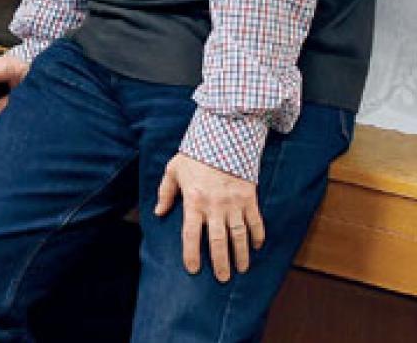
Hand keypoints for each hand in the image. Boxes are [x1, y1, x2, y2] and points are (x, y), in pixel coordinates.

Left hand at [154, 152, 264, 282]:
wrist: (222, 138)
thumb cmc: (194, 156)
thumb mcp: (173, 170)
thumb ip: (165, 193)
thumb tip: (159, 213)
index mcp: (194, 201)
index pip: (190, 235)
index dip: (191, 254)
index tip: (193, 270)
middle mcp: (214, 206)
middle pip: (217, 242)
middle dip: (220, 263)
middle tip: (223, 278)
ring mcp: (234, 204)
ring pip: (238, 236)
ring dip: (241, 255)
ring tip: (241, 269)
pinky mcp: (249, 198)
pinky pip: (255, 221)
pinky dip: (257, 235)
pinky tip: (257, 246)